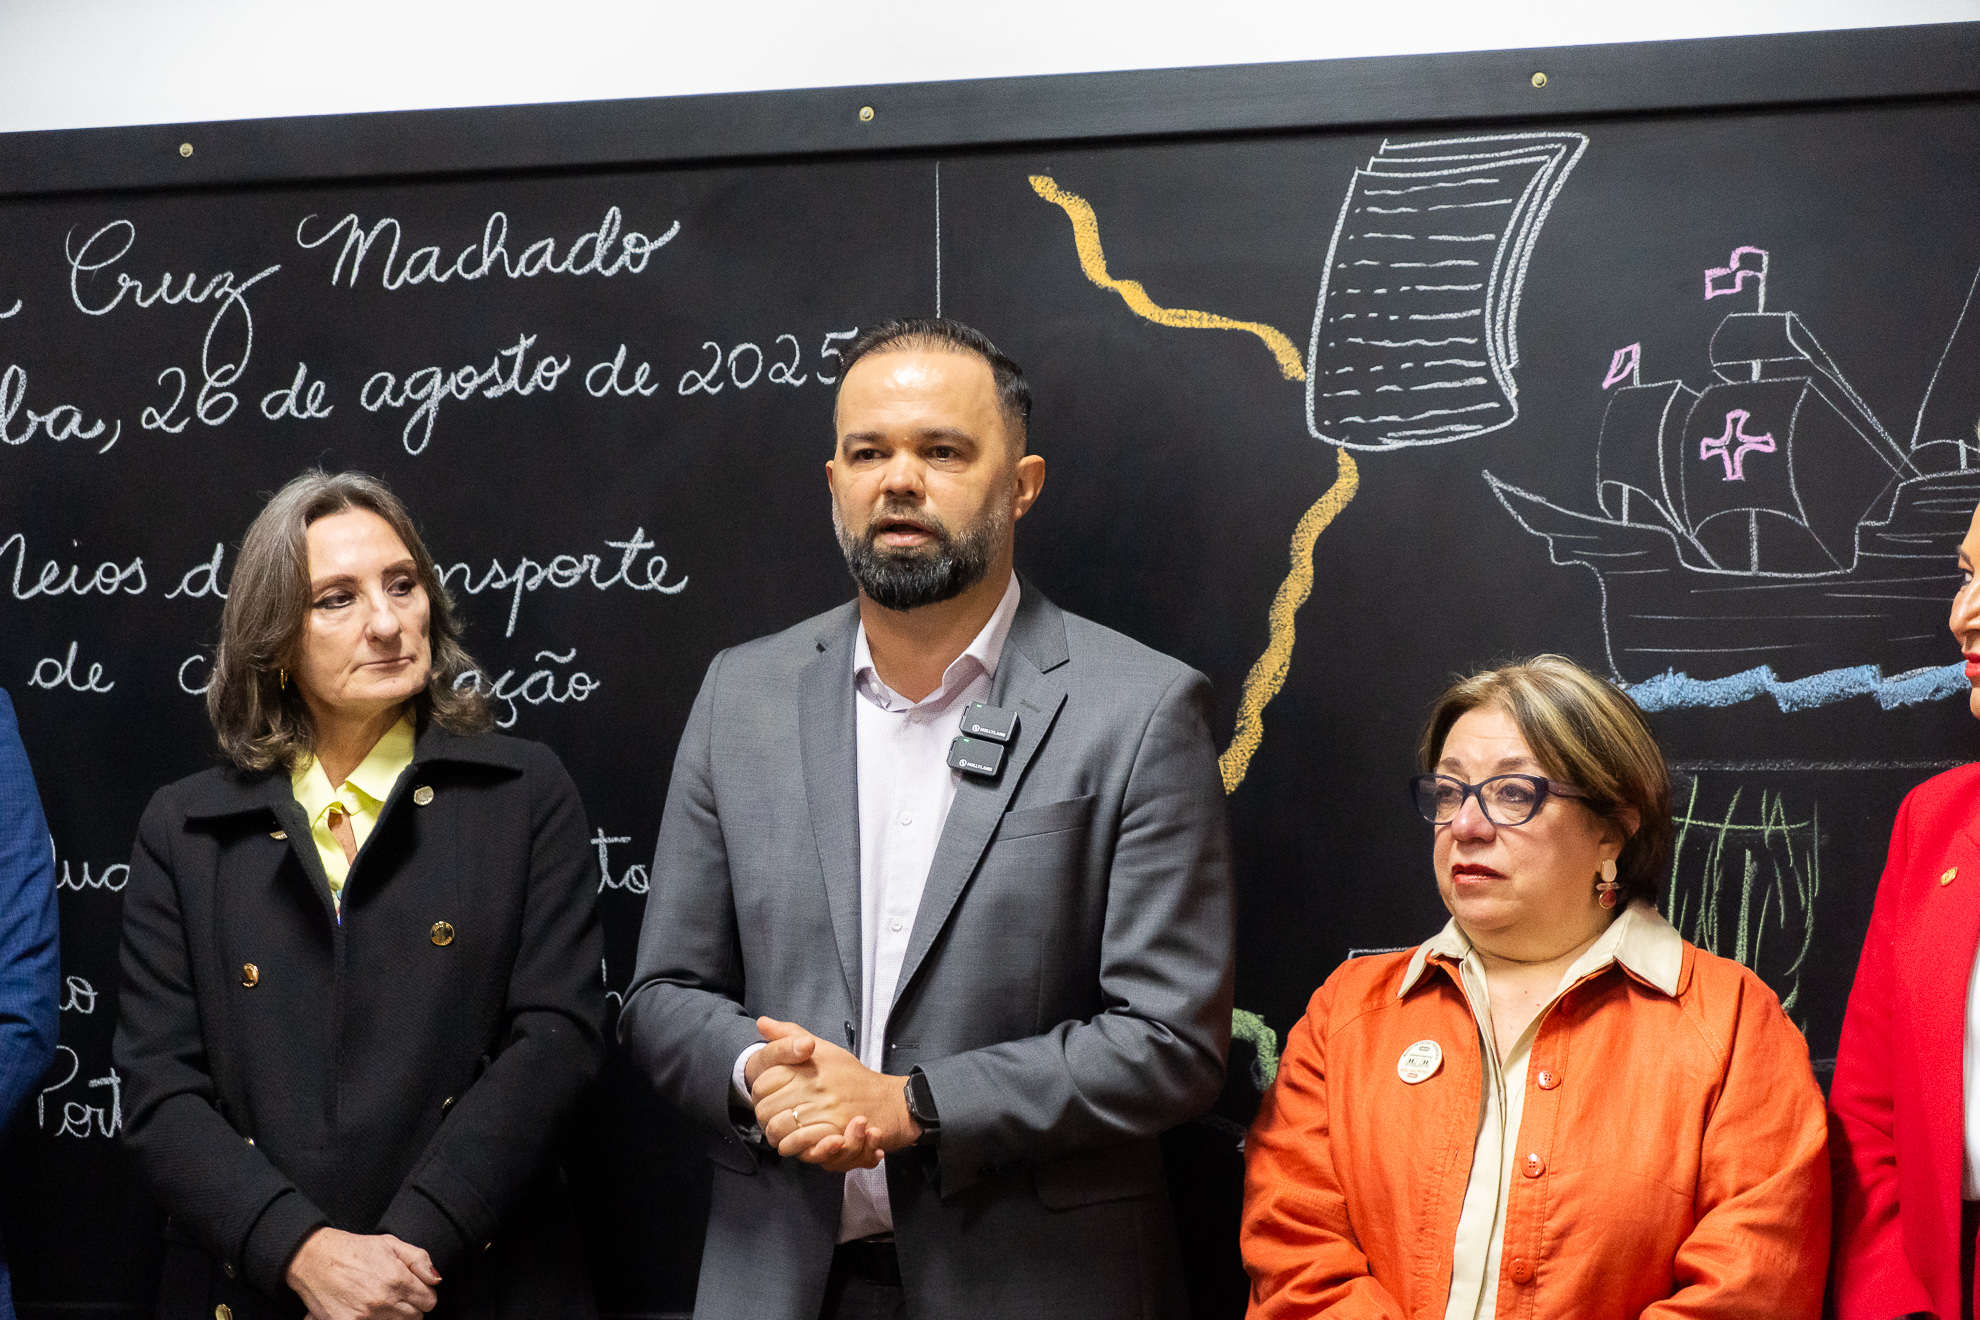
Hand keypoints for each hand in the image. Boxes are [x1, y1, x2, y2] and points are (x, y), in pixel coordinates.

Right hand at [285, 1227, 440, 1319]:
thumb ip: (419, 1260)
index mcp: (397, 1279)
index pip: (429, 1301)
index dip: (424, 1296)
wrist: (314, 1259)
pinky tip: (368, 1312)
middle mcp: (383, 1300)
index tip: (415, 1291)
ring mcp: (365, 1316)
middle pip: (415, 1318)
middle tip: (396, 1297)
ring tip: (381, 1302)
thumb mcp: (391, 1243)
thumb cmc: (353, 1250)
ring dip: (393, 1316)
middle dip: (411, 1308)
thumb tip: (436, 1280)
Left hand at [747, 1017, 918, 1165]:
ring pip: (779, 1128)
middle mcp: (815, 1085)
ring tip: (780, 1133)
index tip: (766, 1097)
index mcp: (809, 1064)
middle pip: (766, 1108)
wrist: (887, 1101)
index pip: (764, 1082)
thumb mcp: (824, 1049)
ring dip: (774, 1135)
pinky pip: (798, 1144)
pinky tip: (793, 1143)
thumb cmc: (852, 1075)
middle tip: (771, 1119)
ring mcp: (825, 1108)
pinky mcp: (834, 1131)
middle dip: (763, 1117)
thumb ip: (790, 1035)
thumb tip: (762, 1022)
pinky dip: (791, 1147)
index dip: (759, 1093)